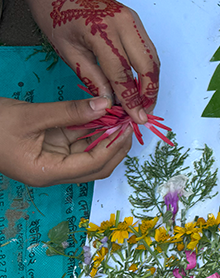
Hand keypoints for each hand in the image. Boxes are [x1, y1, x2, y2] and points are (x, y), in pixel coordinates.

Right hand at [0, 97, 131, 186]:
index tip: (128, 126)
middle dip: (116, 145)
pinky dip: (91, 130)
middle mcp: (52, 172)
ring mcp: (52, 161)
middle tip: (129, 121)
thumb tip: (105, 105)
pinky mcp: (49, 149)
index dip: (114, 146)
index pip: (93, 164)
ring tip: (119, 116)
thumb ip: (70, 112)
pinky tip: (102, 115)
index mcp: (46, 172)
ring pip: (89, 154)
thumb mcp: (32, 115)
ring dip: (105, 137)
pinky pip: (77, 143)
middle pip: (97, 166)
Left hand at [21, 0, 159, 124]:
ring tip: (145, 102)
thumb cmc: (56, 14)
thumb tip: (108, 101)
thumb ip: (91, 76)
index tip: (136, 117)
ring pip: (153, 58)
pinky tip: (142, 83)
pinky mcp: (136, 20)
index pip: (122, 73)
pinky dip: (149, 69)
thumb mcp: (66, 50)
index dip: (131, 99)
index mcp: (101, 30)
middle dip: (150, 93)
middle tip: (145, 112)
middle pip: (147, 66)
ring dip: (153, 83)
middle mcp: (124, 23)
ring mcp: (133, 20)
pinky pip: (149, 49)